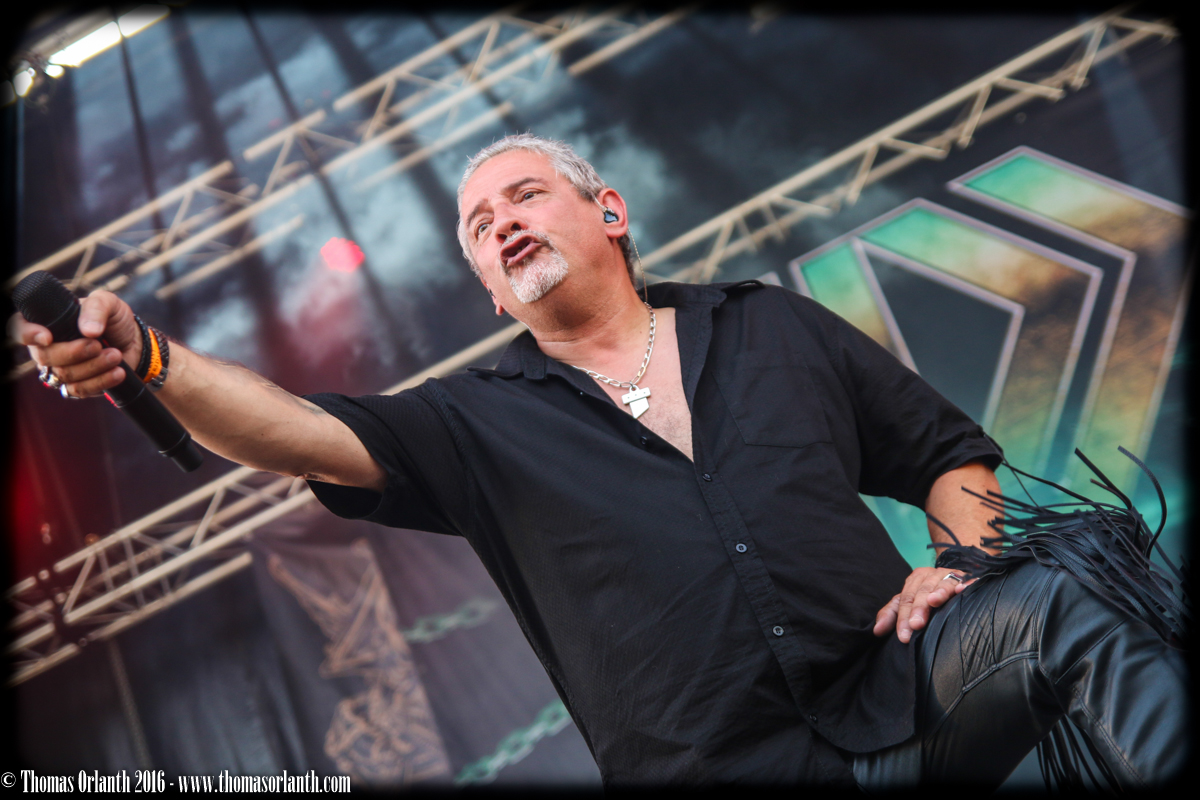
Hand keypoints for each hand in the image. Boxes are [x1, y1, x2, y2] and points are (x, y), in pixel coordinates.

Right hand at [9, 289, 142, 398]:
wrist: (135, 343)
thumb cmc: (116, 320)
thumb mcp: (109, 303)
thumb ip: (97, 308)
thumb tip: (88, 330)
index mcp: (48, 323)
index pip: (19, 328)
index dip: (26, 334)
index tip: (47, 337)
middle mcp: (48, 347)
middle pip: (44, 357)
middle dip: (73, 352)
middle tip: (98, 345)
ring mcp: (60, 368)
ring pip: (63, 375)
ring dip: (93, 366)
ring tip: (116, 355)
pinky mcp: (76, 385)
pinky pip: (78, 390)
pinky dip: (101, 381)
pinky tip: (118, 372)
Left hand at [873, 567, 972, 642]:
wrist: (955, 580)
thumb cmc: (928, 597)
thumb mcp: (908, 603)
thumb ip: (892, 614)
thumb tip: (877, 631)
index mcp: (916, 579)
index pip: (905, 598)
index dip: (902, 617)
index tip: (903, 635)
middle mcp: (931, 575)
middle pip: (922, 591)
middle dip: (918, 608)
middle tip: (916, 625)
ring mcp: (950, 575)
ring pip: (942, 583)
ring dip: (938, 592)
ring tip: (933, 602)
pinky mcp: (967, 579)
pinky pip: (965, 581)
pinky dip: (964, 585)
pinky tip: (963, 589)